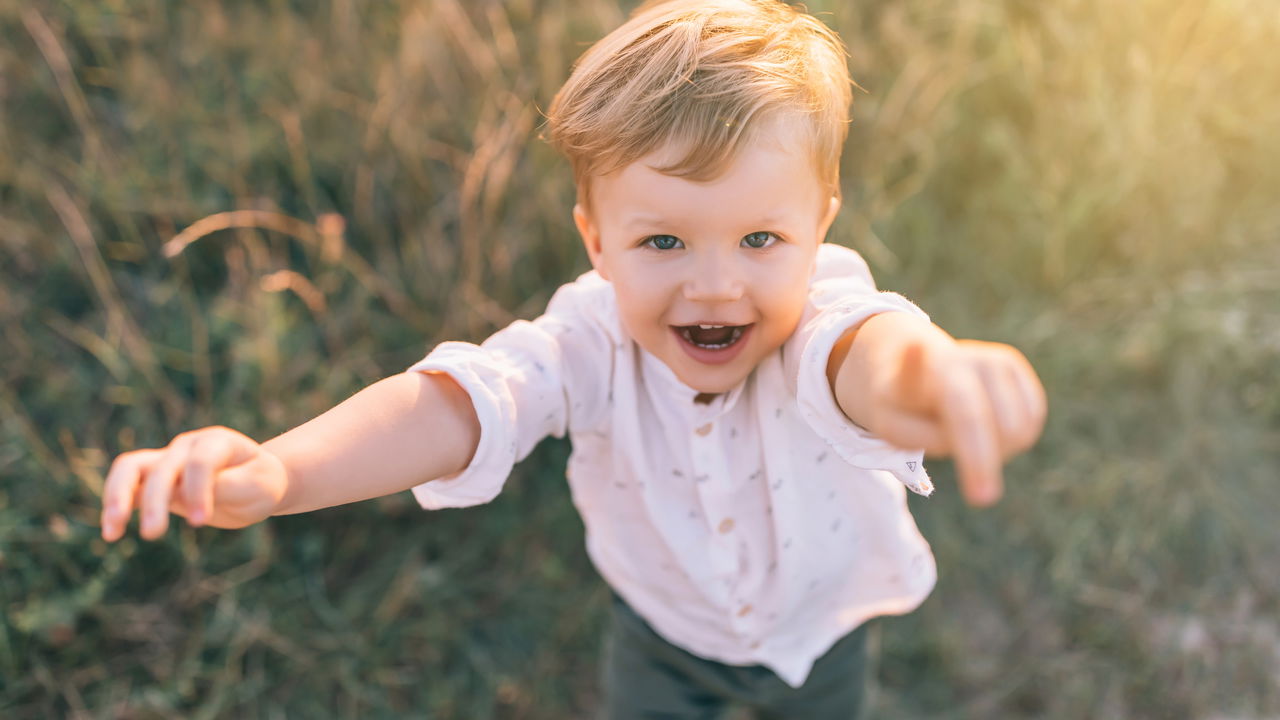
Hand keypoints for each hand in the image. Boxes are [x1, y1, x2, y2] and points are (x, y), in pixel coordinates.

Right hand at [100, 426, 288, 540]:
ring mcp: (168, 460)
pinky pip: (127, 486)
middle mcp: (188, 446)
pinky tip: (111, 532)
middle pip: (162, 467)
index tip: (201, 521)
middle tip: (153, 535)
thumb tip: (190, 494)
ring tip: (111, 530)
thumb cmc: (259, 482)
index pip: (200, 461)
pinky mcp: (155, 479)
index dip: (197, 490)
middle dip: (155, 500)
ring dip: (117, 496)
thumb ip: (228, 486)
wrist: (254, 481)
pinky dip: (115, 506)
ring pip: (130, 468)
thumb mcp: (258, 486)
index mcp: (219, 442)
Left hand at [869, 340, 1046, 506]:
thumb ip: (915, 432)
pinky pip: (1031, 425)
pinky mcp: (1019, 371)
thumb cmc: (900, 407)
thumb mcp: (889, 425)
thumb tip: (941, 414)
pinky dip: (1011, 440)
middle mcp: (976, 358)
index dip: (978, 458)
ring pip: (1022, 431)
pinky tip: (981, 425)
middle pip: (1006, 429)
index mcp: (938, 368)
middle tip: (955, 461)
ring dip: (997, 450)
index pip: (967, 415)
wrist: (912, 369)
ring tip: (960, 434)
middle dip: (986, 461)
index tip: (981, 499)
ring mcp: (1001, 361)